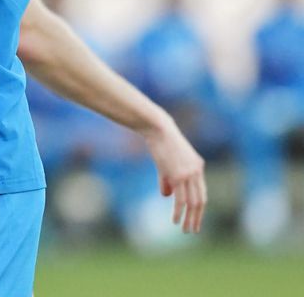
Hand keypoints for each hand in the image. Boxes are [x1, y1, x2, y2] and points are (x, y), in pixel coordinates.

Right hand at [141, 111, 206, 232]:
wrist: (158, 128)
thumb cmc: (159, 143)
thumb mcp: (166, 163)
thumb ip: (168, 180)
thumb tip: (167, 196)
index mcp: (197, 166)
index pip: (201, 193)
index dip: (198, 208)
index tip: (194, 219)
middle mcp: (197, 172)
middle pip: (200, 201)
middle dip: (197, 218)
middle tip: (192, 230)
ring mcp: (188, 174)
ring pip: (192, 203)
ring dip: (189, 219)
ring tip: (185, 230)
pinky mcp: (178, 175)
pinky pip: (180, 199)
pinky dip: (178, 212)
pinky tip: (175, 220)